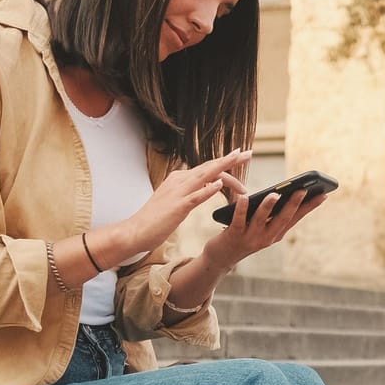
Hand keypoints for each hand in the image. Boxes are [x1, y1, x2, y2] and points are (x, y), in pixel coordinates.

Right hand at [119, 149, 250, 255]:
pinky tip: (219, 186)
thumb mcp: (177, 200)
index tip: (240, 155)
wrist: (136, 231)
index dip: (224, 162)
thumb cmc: (156, 219)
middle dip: (230, 159)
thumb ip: (192, 191)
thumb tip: (209, 186)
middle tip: (248, 153)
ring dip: (223, 167)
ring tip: (239, 159)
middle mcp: (179, 180)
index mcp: (180, 179)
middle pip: (209, 166)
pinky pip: (195, 196)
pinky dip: (207, 190)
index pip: (207, 168)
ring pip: (204, 175)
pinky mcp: (177, 207)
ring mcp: (178, 192)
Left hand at [201, 181, 325, 270]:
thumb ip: (271, 213)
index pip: (296, 218)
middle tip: (303, 190)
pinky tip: (244, 197)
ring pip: (261, 220)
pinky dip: (242, 209)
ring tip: (275, 194)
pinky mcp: (234, 236)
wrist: (221, 258)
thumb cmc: (243, 235)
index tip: (323, 195)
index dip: (310, 207)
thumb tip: (281, 193)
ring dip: (269, 207)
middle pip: (283, 219)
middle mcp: (267, 237)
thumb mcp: (261, 226)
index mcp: (276, 233)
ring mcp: (251, 238)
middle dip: (293, 204)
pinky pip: (238, 220)